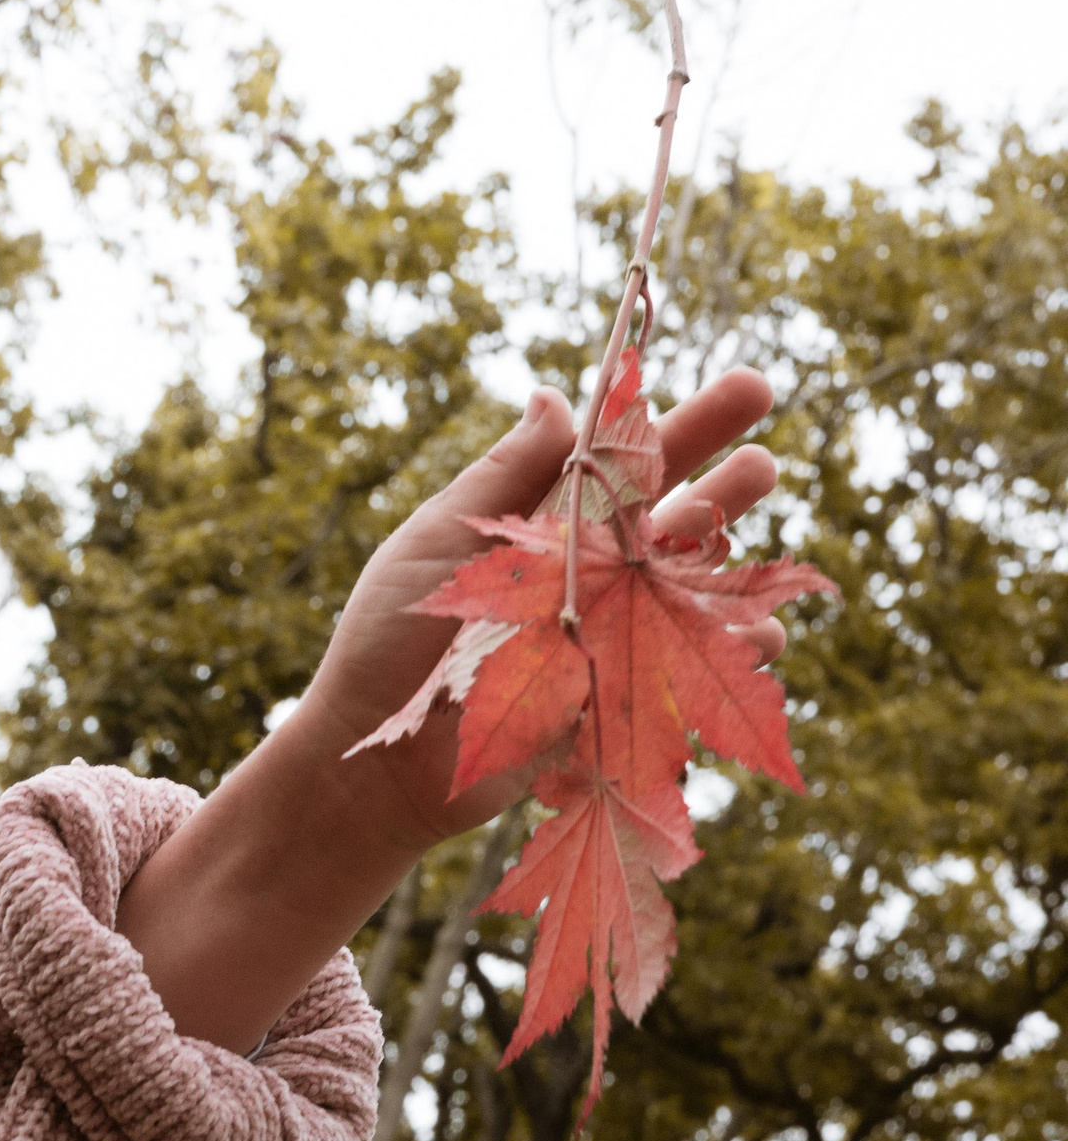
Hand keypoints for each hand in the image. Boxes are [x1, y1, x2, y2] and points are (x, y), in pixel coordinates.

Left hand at [292, 369, 784, 857]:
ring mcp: (613, 642)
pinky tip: (761, 633)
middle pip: (674, 525)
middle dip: (728, 490)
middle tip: (766, 461)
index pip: (625, 466)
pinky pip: (697, 676)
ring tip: (766, 567)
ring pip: (698, 597)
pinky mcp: (622, 704)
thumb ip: (502, 475)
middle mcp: (591, 579)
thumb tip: (554, 395)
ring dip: (739, 570)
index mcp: (546, 527)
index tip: (746, 390)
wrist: (373, 751)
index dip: (681, 428)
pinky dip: (737, 652)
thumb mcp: (439, 541)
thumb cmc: (390, 638)